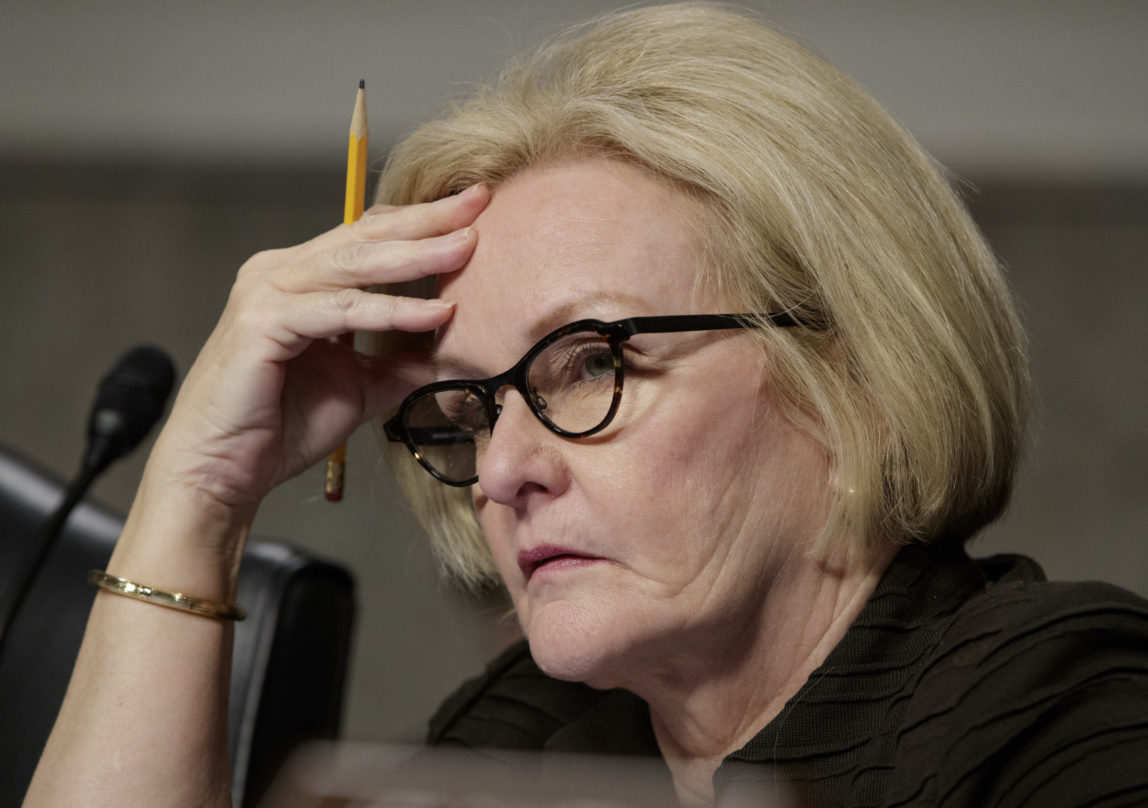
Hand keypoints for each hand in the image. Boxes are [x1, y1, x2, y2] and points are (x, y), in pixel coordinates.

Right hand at [150, 184, 489, 510]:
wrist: (223, 471)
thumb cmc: (278, 427)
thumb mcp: (360, 388)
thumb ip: (400, 364)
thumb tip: (453, 352)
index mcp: (300, 280)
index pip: (368, 237)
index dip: (420, 222)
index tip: (475, 212)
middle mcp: (280, 274)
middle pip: (365, 236)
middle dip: (426, 220)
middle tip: (478, 203)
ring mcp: (267, 294)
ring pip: (355, 265)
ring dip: (416, 256)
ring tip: (467, 249)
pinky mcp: (263, 323)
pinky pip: (343, 311)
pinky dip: (392, 310)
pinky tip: (434, 313)